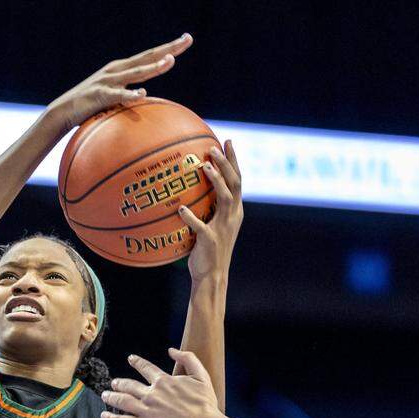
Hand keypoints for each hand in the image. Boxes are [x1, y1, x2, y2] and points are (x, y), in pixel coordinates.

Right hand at [47, 34, 193, 130]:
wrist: (62, 111)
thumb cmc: (90, 106)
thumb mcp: (113, 96)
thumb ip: (128, 94)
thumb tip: (146, 98)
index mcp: (122, 69)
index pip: (149, 56)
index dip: (168, 47)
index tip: (186, 39)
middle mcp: (117, 70)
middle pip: (147, 57)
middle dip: (168, 48)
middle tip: (187, 39)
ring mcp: (108, 81)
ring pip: (136, 73)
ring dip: (153, 67)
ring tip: (170, 61)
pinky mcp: (99, 95)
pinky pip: (117, 95)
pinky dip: (129, 94)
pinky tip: (141, 95)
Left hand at [99, 349, 228, 417]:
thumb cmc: (205, 404)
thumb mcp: (201, 376)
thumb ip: (188, 359)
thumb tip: (172, 350)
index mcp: (164, 381)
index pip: (146, 368)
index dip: (137, 362)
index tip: (131, 359)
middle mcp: (151, 394)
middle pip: (129, 385)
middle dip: (119, 383)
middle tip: (113, 382)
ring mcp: (146, 410)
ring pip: (122, 401)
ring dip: (111, 397)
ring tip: (105, 395)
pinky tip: (104, 415)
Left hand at [180, 141, 242, 280]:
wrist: (212, 276)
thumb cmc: (207, 249)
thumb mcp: (210, 225)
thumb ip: (206, 208)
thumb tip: (187, 189)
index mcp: (234, 211)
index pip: (237, 180)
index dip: (233, 161)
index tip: (227, 141)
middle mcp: (232, 216)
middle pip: (235, 183)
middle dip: (227, 164)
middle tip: (214, 147)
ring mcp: (223, 227)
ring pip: (225, 198)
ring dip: (216, 180)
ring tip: (205, 165)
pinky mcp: (211, 240)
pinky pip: (200, 226)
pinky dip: (191, 217)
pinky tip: (181, 209)